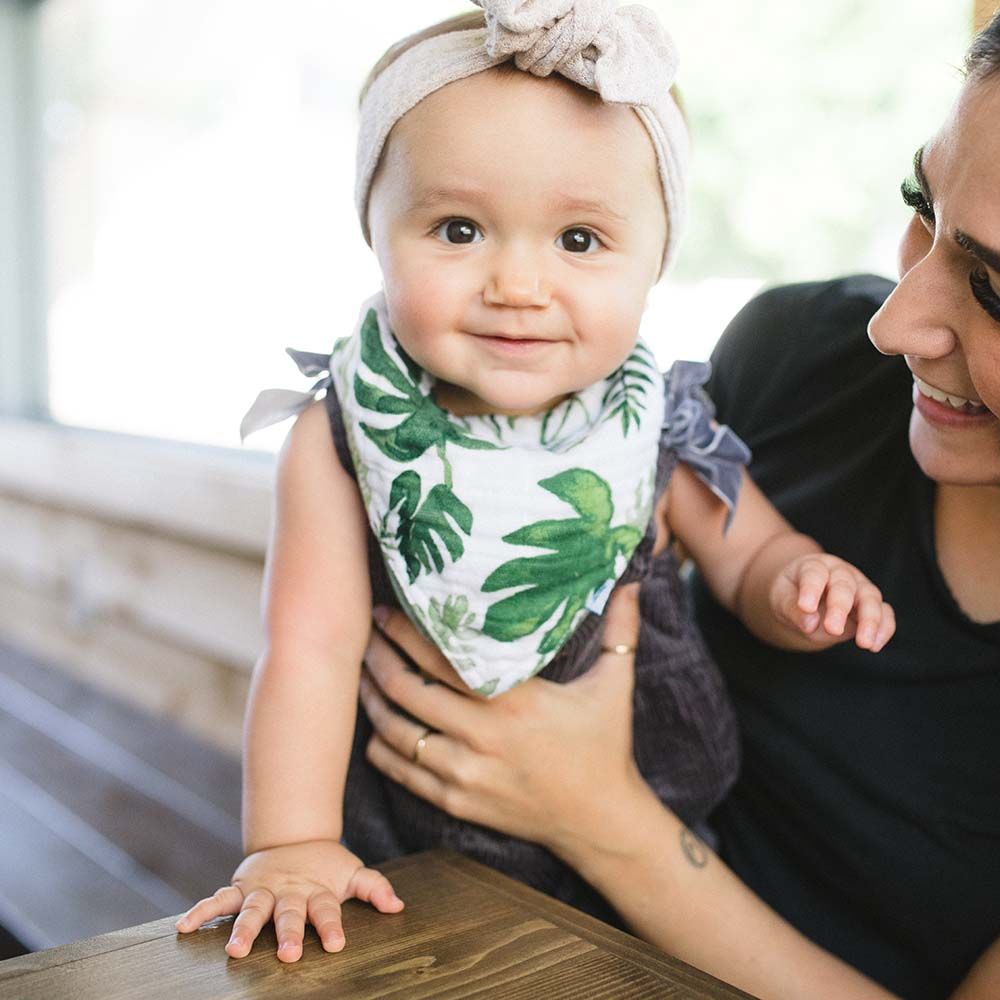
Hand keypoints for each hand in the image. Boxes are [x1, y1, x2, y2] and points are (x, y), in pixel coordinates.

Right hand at [174, 839, 402, 961]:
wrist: (295, 838)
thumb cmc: (326, 867)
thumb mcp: (351, 873)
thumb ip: (373, 888)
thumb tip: (398, 905)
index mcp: (316, 891)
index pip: (326, 910)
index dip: (331, 926)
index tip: (335, 945)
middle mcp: (288, 892)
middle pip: (288, 913)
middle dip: (287, 933)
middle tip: (288, 955)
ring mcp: (263, 890)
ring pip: (252, 909)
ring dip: (243, 928)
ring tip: (235, 949)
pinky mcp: (242, 887)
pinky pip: (219, 899)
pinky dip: (202, 911)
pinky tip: (184, 926)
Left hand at [360, 585, 647, 859]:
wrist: (600, 822)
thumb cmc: (604, 746)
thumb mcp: (615, 684)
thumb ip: (620, 628)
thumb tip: (633, 578)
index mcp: (515, 701)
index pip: (443, 659)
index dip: (406, 632)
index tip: (386, 610)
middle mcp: (483, 737)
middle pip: (409, 691)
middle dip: (379, 658)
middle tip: (364, 634)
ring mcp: (466, 774)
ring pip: (397, 732)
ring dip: (373, 700)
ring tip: (360, 672)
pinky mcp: (456, 802)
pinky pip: (402, 771)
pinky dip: (381, 746)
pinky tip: (374, 723)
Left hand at [770, 554, 894, 650]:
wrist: (805, 601)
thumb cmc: (791, 597)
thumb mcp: (781, 601)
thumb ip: (792, 610)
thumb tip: (811, 623)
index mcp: (814, 566)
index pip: (814, 574)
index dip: (811, 589)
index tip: (806, 607)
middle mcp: (840, 573)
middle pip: (844, 585)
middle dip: (840, 607)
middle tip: (832, 630)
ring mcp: (859, 586)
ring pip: (870, 597)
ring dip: (870, 620)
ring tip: (864, 644)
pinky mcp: (871, 604)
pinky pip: (885, 612)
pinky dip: (884, 628)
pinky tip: (875, 646)